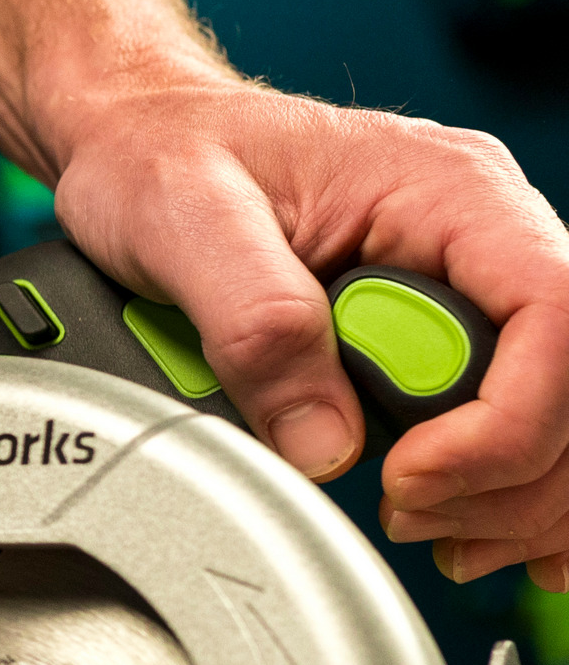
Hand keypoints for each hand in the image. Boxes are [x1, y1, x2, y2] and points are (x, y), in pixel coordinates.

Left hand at [45, 69, 568, 586]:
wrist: (138, 143)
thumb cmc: (165, 155)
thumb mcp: (187, 222)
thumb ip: (257, 325)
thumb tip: (321, 440)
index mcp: (451, 191)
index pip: (554, 313)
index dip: (506, 420)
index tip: (411, 475)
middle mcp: (479, 239)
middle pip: (567, 383)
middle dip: (506, 474)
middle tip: (404, 513)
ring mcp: (463, 287)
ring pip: (551, 415)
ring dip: (503, 493)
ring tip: (417, 522)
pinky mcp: (430, 333)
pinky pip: (504, 419)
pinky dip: (489, 487)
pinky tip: (453, 520)